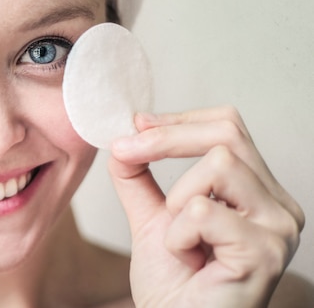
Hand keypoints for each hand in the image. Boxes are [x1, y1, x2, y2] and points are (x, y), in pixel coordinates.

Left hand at [109, 106, 304, 307]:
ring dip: (177, 200)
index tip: (137, 124)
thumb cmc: (174, 285)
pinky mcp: (265, 252)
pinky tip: (188, 259)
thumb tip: (125, 136)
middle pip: (227, 134)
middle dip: (166, 139)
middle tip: (125, 151)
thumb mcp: (152, 217)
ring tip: (180, 238)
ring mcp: (279, 228)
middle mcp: (278, 205)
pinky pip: (203, 211)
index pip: (228, 128)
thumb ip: (139, 176)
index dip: (180, 120)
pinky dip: (177, 233)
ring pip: (218, 165)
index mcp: (256, 193)